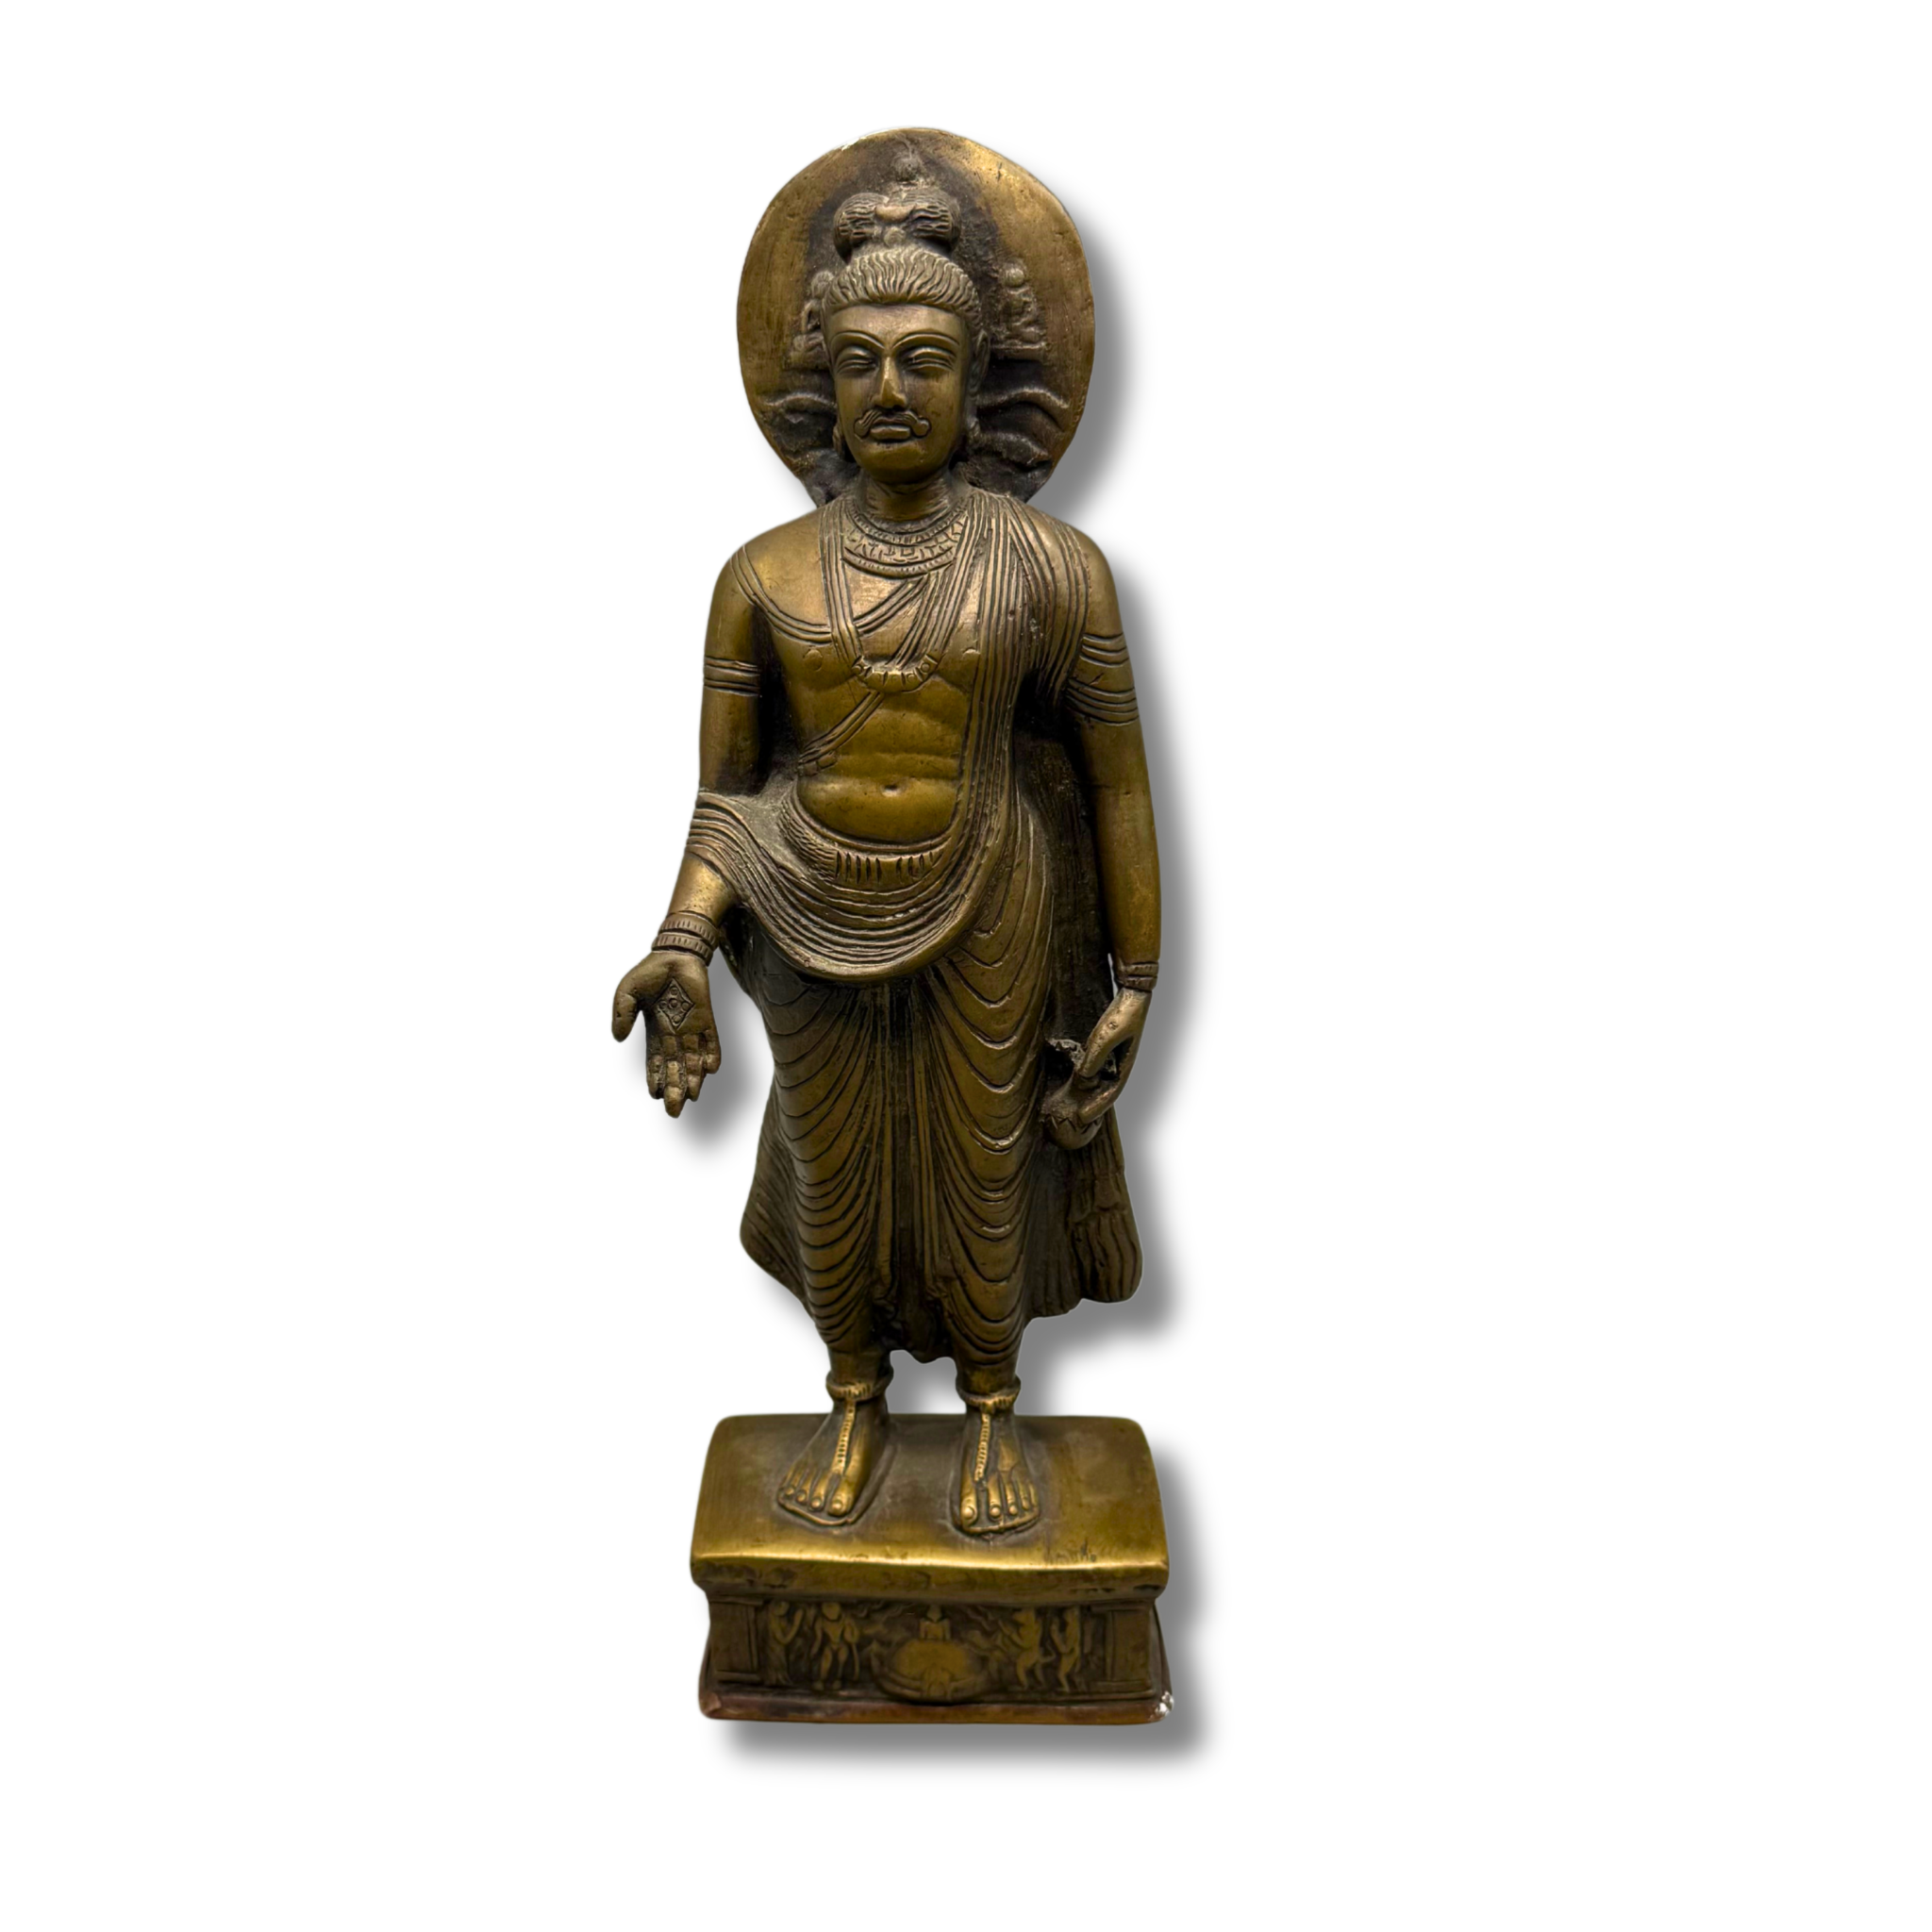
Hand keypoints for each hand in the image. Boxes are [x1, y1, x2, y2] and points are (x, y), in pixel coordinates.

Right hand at [611, 950, 720, 1116]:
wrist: (675, 953)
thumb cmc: (650, 972)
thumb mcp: (626, 992)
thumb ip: (621, 1014)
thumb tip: (617, 1038)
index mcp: (655, 1031)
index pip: (655, 1061)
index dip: (656, 1079)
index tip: (655, 1096)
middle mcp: (675, 1034)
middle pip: (675, 1067)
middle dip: (674, 1089)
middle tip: (673, 1111)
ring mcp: (692, 1027)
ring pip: (694, 1059)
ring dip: (693, 1078)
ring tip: (691, 1097)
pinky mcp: (707, 1017)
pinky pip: (711, 1040)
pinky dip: (712, 1054)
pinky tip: (710, 1070)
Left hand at [1041, 988, 1149, 1149]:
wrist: (1133, 996)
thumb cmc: (1123, 1013)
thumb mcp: (1106, 1034)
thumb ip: (1095, 1056)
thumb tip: (1084, 1078)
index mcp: (1125, 1063)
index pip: (1111, 1092)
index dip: (1097, 1107)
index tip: (1082, 1118)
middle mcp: (1121, 1063)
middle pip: (1106, 1090)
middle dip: (1093, 1104)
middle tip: (1076, 1118)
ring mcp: (1115, 1056)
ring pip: (1101, 1080)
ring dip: (1090, 1092)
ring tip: (1074, 1104)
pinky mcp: (1108, 1048)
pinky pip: (1097, 1067)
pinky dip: (1088, 1076)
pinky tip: (1076, 1081)